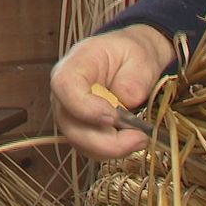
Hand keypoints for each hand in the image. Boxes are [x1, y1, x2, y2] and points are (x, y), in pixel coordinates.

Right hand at [50, 24, 173, 159]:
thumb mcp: (141, 56)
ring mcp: (70, 115)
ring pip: (80, 143)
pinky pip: (91, 149)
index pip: (65, 87)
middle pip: (71, 125)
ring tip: (141, 138)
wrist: (130, 62)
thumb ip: (135, 77)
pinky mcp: (81, 131)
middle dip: (105, 141)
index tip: (113, 118)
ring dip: (112, 149)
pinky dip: (112, 151)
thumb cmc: (131, 55)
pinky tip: (132, 140)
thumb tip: (127, 100)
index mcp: (74, 66)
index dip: (86, 108)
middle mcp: (64, 94)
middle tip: (139, 138)